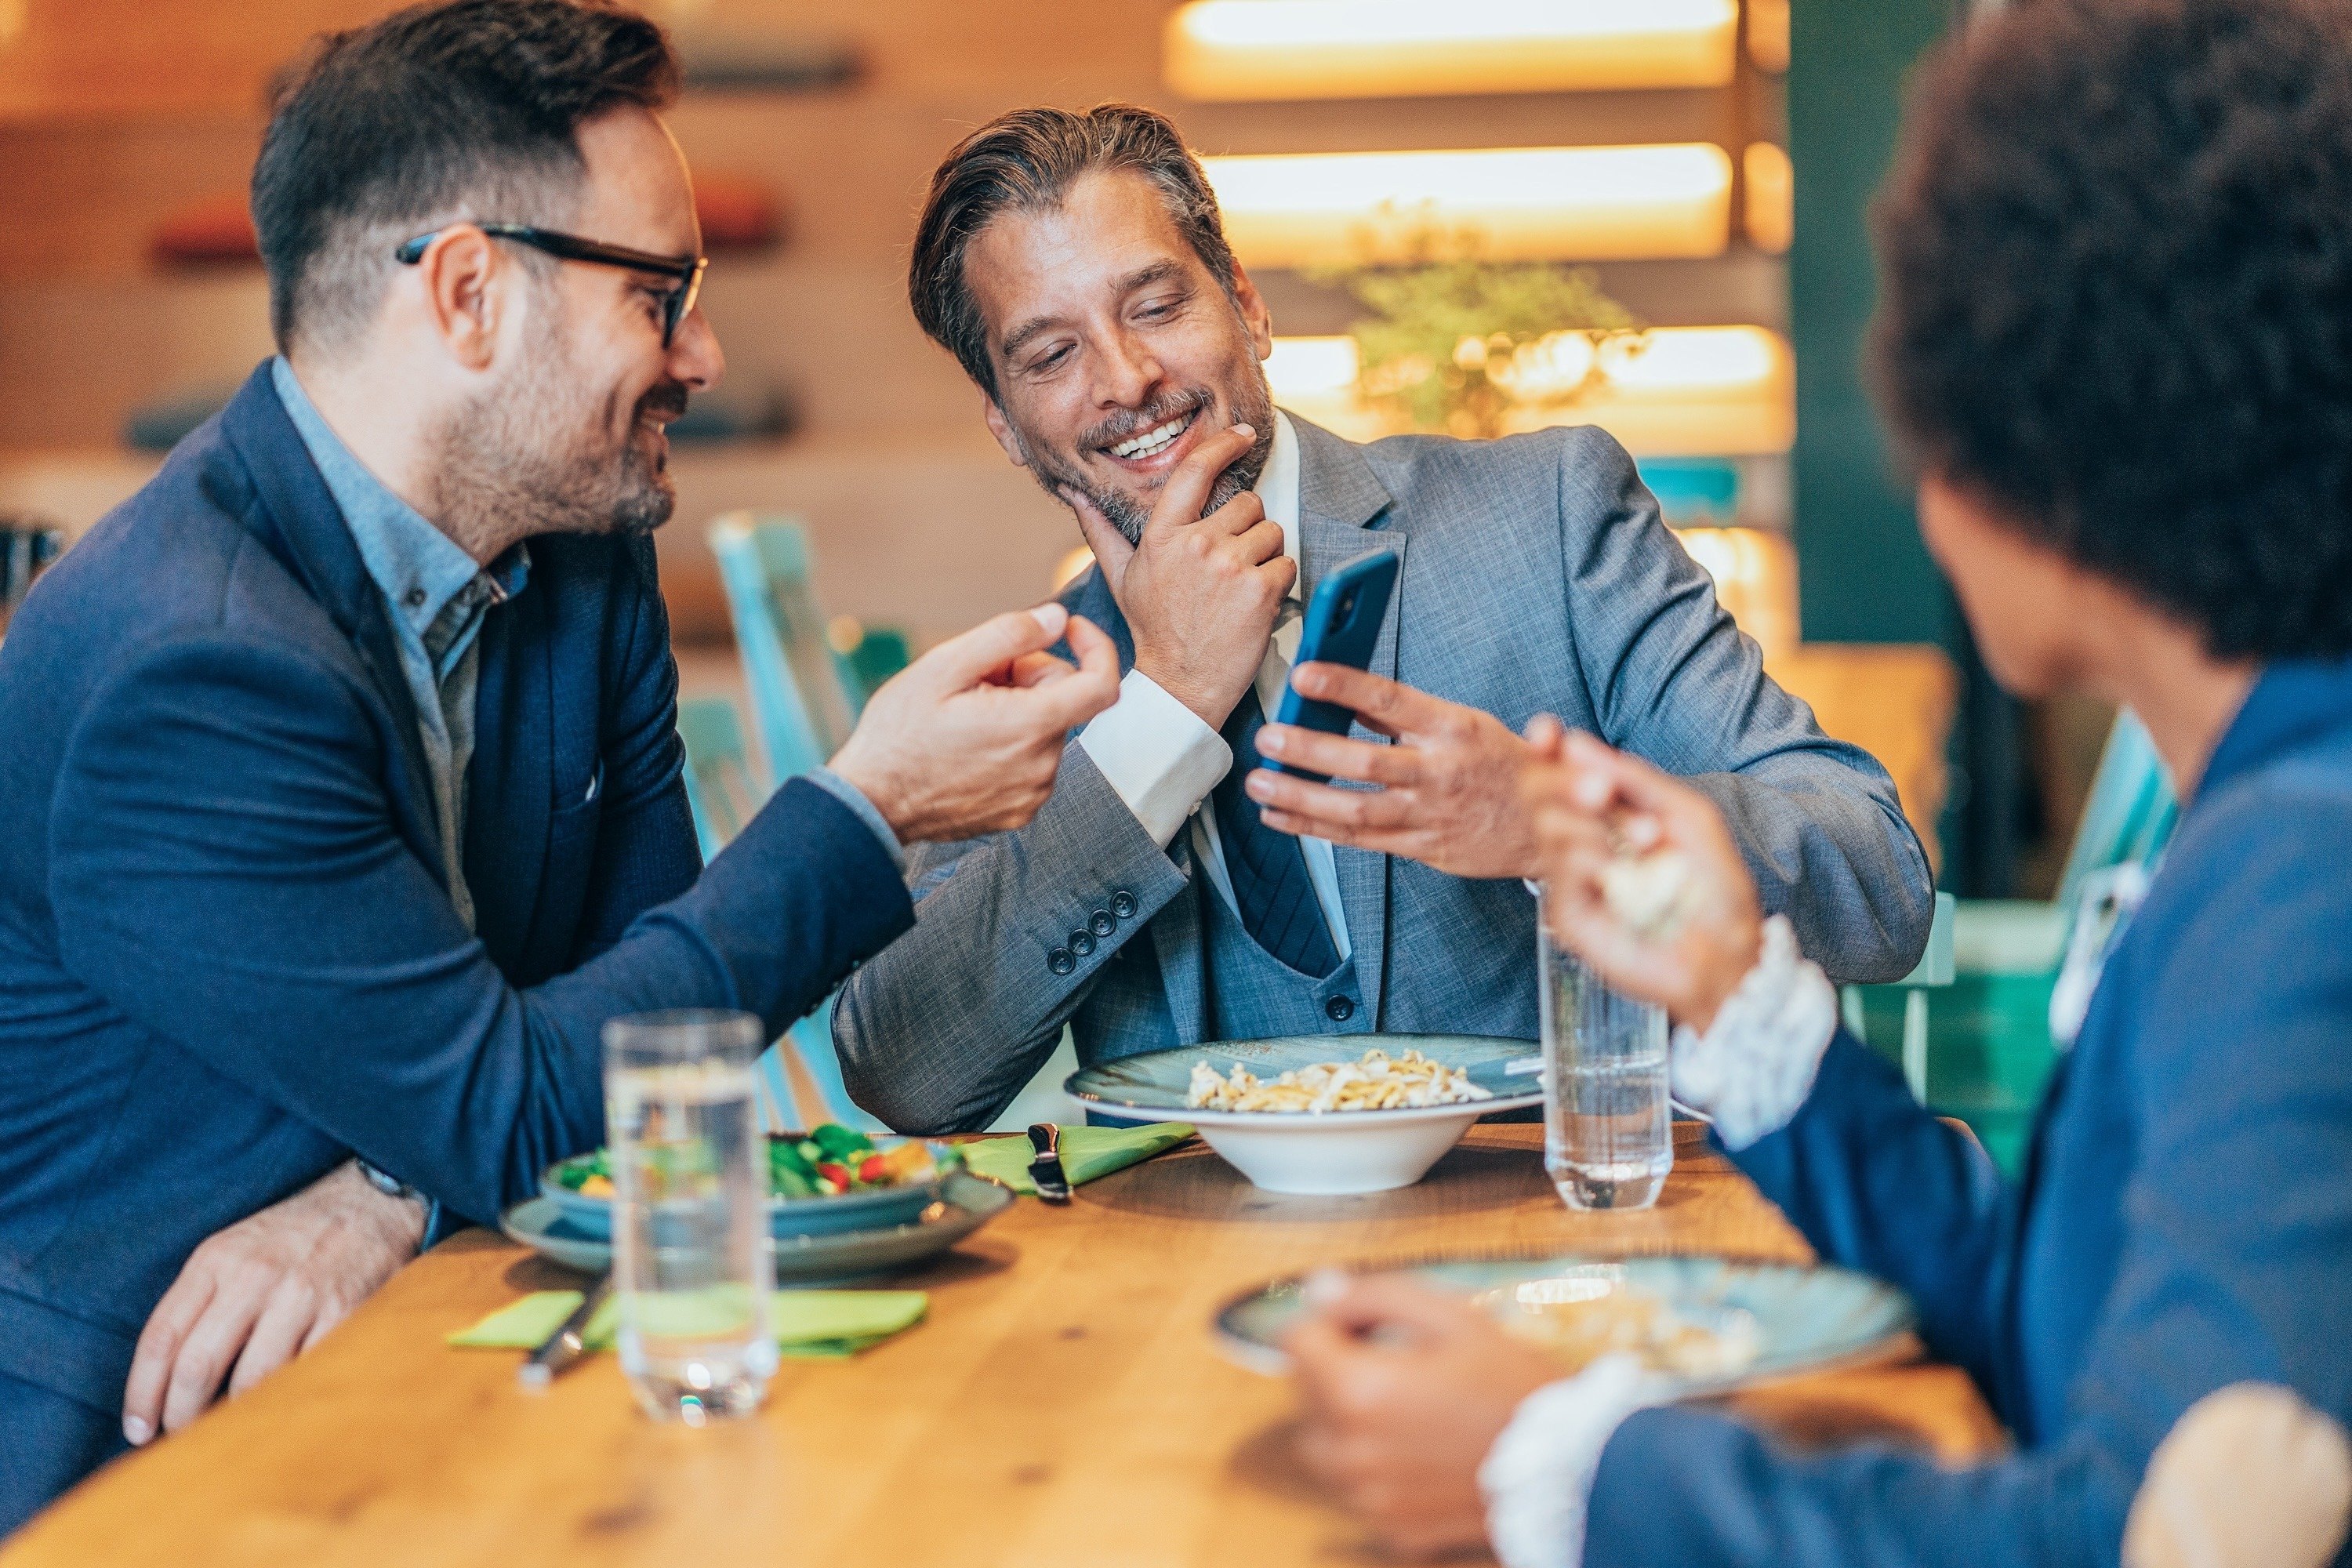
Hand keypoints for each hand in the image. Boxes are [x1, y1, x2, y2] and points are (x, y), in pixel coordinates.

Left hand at [123, 1160, 423, 1445]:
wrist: (370, 1200)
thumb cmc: (291, 1236)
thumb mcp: (233, 1249)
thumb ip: (201, 1302)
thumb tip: (169, 1380)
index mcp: (216, 1259)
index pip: (161, 1338)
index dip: (142, 1393)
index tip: (138, 1428)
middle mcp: (254, 1275)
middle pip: (197, 1365)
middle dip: (180, 1414)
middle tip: (179, 1437)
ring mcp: (301, 1295)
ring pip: (250, 1380)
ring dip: (234, 1417)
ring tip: (229, 1429)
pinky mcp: (344, 1312)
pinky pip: (303, 1374)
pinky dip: (285, 1400)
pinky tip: (277, 1409)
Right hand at [830, 603, 1119, 842]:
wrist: (870, 803)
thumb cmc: (898, 733)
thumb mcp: (945, 666)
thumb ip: (1009, 635)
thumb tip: (1058, 619)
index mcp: (1030, 727)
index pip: (1103, 684)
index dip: (1095, 646)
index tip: (1069, 629)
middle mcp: (1042, 766)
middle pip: (1064, 699)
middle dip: (1029, 676)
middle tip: (976, 677)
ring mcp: (1033, 794)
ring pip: (1047, 729)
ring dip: (1018, 710)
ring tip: (964, 714)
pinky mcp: (1020, 812)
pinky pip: (1033, 761)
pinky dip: (1011, 743)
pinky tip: (968, 744)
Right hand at [1063, 422, 1294, 728]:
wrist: (1181, 686)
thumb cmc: (1154, 630)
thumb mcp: (1121, 577)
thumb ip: (1100, 530)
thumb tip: (1074, 493)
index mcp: (1163, 535)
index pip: (1195, 471)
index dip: (1223, 446)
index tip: (1241, 435)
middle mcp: (1196, 544)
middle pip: (1248, 504)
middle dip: (1246, 529)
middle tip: (1229, 565)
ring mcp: (1230, 566)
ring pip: (1272, 533)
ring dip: (1265, 555)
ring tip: (1239, 587)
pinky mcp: (1261, 590)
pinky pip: (1286, 564)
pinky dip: (1278, 582)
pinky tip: (1254, 604)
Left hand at [1246, 664, 1540, 879]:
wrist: (1551, 826)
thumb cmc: (1501, 766)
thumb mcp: (1466, 724)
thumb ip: (1407, 714)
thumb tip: (1348, 698)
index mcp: (1453, 729)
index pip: (1391, 700)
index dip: (1344, 686)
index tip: (1303, 674)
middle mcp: (1441, 772)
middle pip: (1366, 761)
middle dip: (1309, 750)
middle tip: (1268, 738)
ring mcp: (1431, 814)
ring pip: (1356, 809)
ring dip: (1301, 797)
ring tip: (1259, 784)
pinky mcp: (1423, 847)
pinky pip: (1360, 840)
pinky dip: (1315, 829)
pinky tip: (1280, 817)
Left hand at [1285, 1272, 1561, 1558]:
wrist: (1570, 1465)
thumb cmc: (1513, 1387)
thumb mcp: (1450, 1316)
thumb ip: (1375, 1297)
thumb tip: (1324, 1290)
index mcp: (1359, 1393)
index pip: (1295, 1341)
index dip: (1329, 1322)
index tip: (1362, 1324)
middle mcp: (1352, 1453)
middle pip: (1304, 1395)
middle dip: (1337, 1370)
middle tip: (1397, 1363)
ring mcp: (1370, 1498)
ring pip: (1325, 1446)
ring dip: (1349, 1421)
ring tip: (1409, 1408)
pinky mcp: (1392, 1529)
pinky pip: (1359, 1487)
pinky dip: (1376, 1465)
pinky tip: (1422, 1448)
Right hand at [1522, 718, 1763, 1030]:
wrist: (1727, 952)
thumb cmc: (1713, 887)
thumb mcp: (1685, 815)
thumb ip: (1633, 779)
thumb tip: (1574, 742)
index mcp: (1608, 815)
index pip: (1560, 775)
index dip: (1546, 750)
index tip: (1544, 730)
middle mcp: (1584, 843)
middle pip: (1539, 795)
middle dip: (1562, 782)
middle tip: (1600, 790)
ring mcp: (1573, 880)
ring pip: (1547, 827)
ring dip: (1588, 821)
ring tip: (1642, 838)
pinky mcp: (1569, 915)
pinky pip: (1558, 873)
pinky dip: (1587, 859)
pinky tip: (1618, 869)